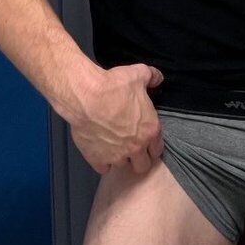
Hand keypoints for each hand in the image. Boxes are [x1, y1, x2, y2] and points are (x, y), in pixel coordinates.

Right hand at [68, 62, 164, 176]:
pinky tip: (100, 151)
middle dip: (139, 158)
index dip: (152, 146)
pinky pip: (104, 169)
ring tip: (114, 148)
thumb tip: (157, 78)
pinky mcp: (97, 160)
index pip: (157, 150)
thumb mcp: (138, 74)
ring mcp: (116, 156)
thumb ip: (151, 77)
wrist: (86, 97)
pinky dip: (103, 162)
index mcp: (150, 130)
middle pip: (143, 166)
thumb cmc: (115, 86)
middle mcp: (136, 148)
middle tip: (131, 148)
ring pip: (123, 167)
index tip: (145, 141)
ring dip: (120, 159)